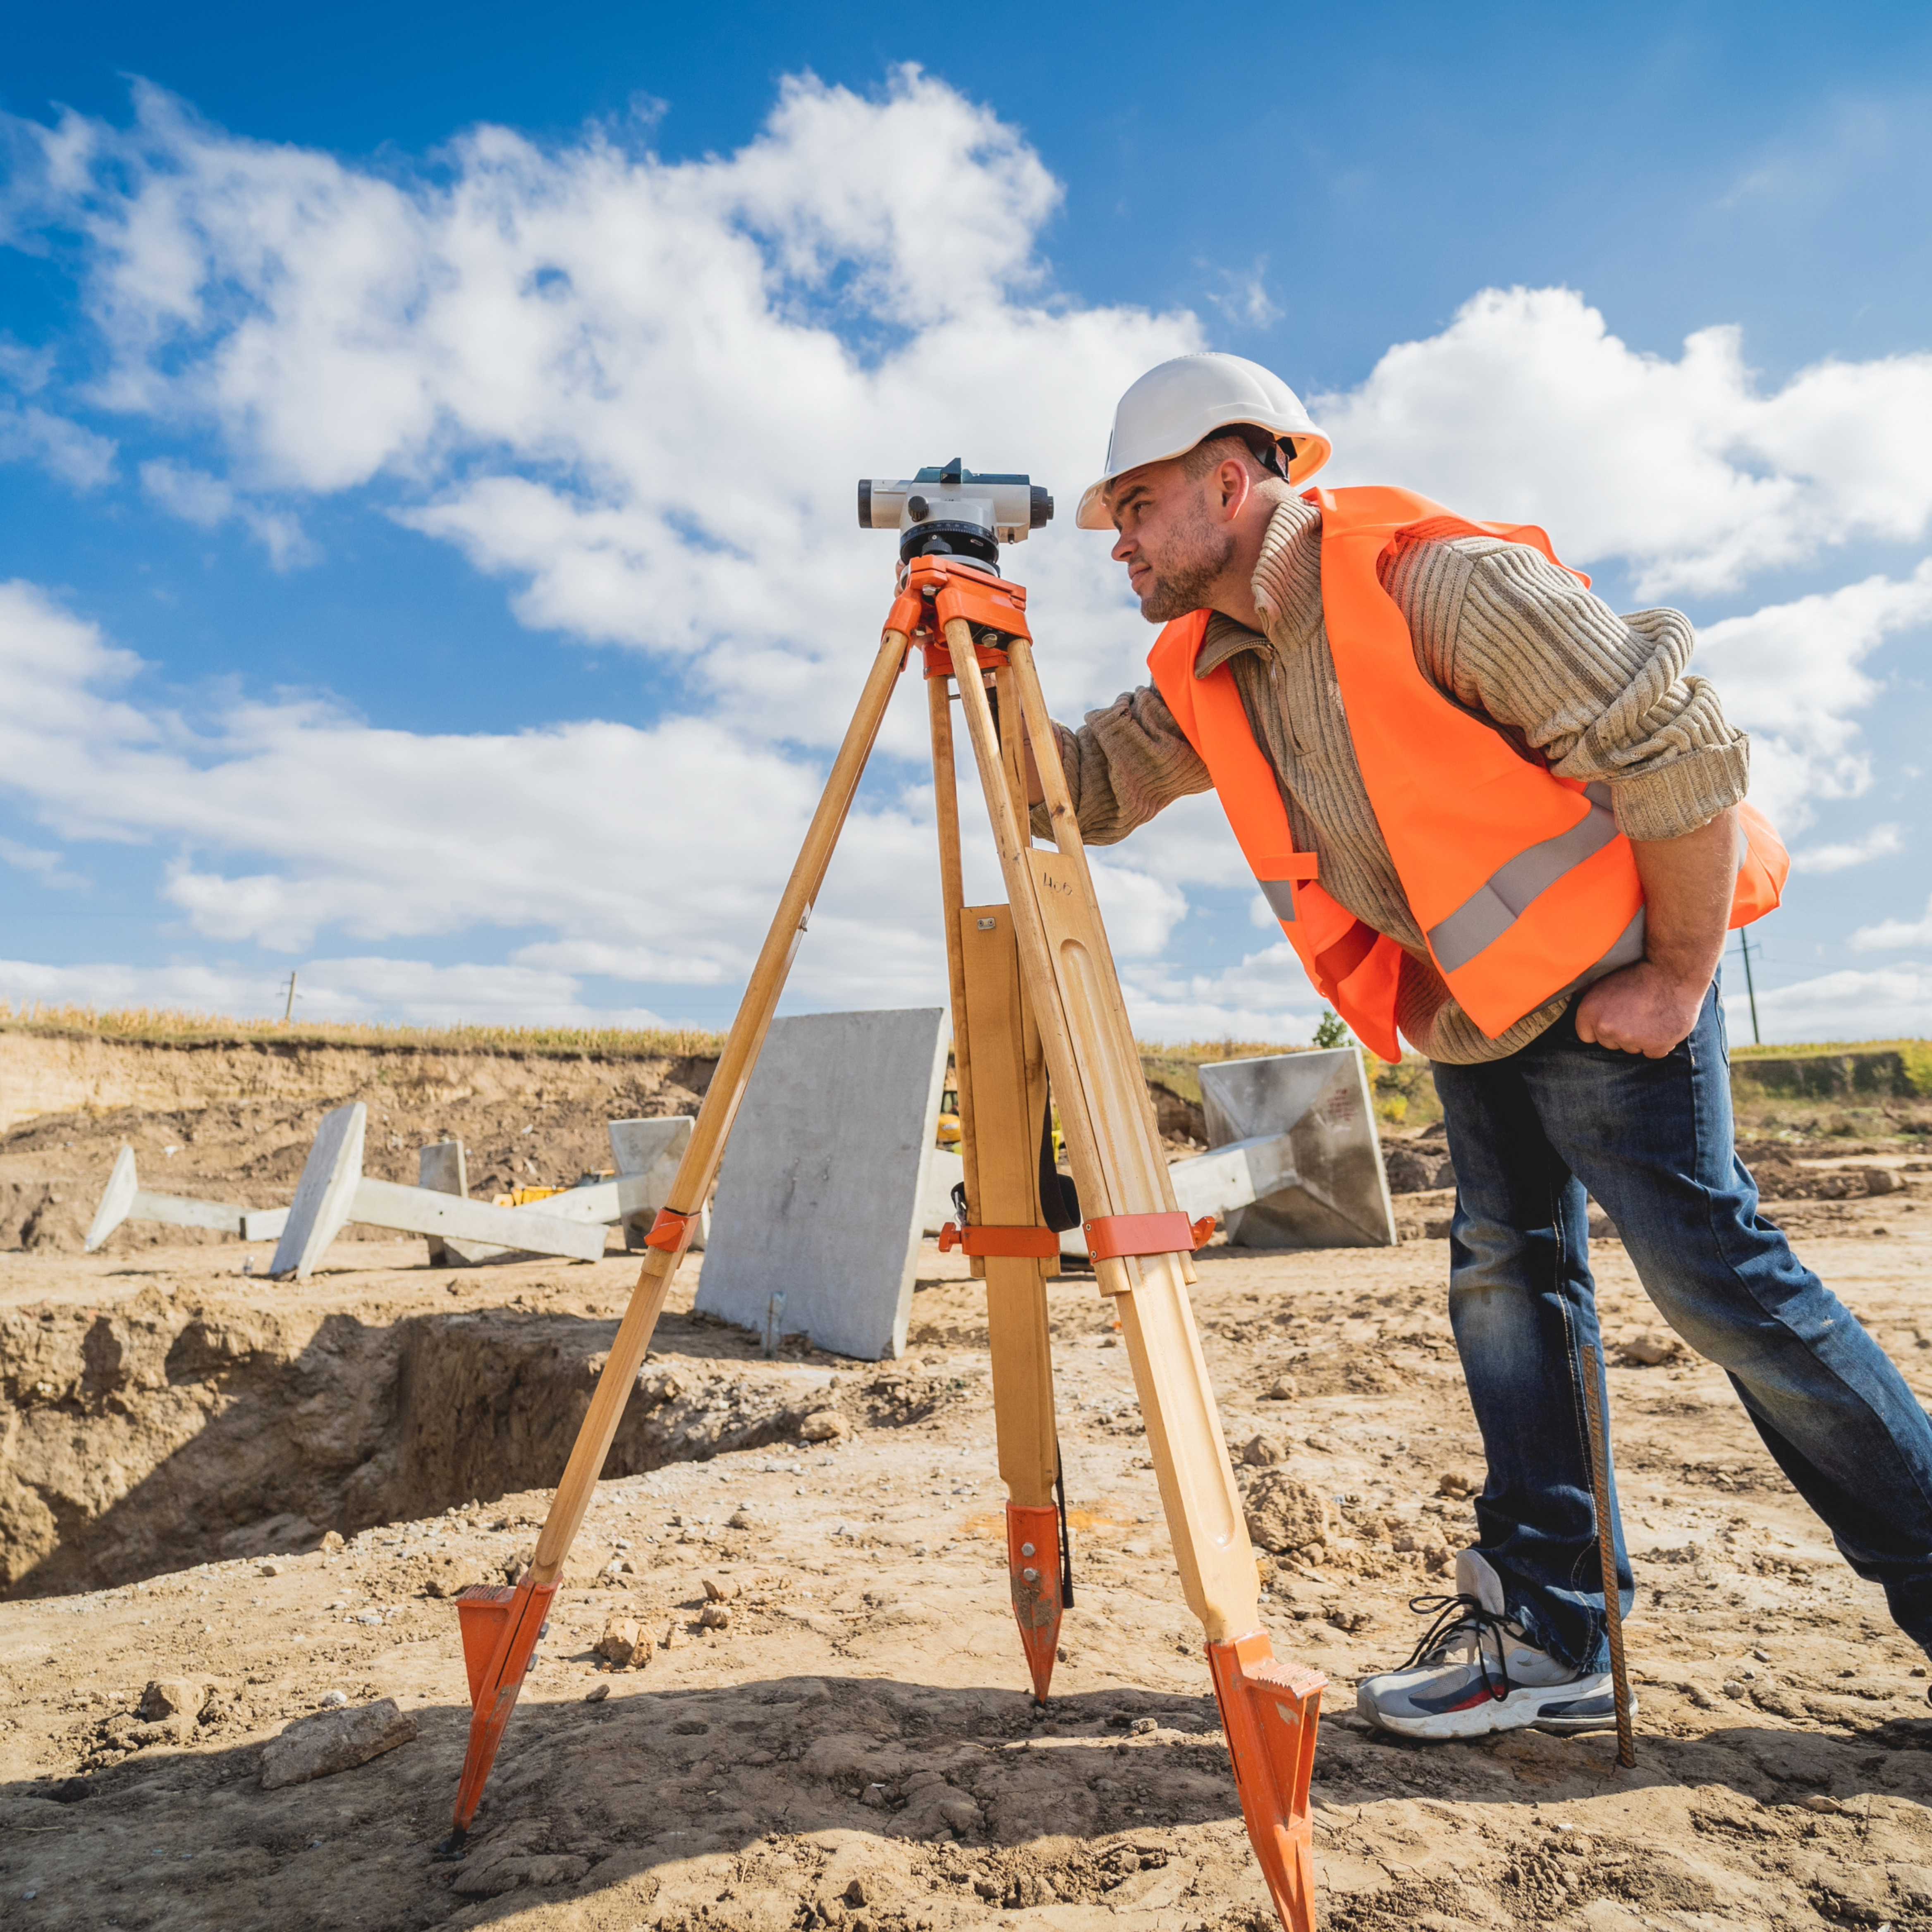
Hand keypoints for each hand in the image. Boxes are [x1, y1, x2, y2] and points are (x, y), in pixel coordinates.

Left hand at [1573, 961, 1707, 1057]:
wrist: (1673, 972)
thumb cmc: (1638, 973)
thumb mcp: (1602, 981)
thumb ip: (1586, 997)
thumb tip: (1560, 1001)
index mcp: (1589, 1012)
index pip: (1587, 1036)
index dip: (1601, 1028)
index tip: (1615, 1019)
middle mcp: (1605, 1028)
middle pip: (1610, 1044)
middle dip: (1622, 1034)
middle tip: (1637, 1014)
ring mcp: (1630, 1039)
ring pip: (1632, 1049)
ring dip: (1641, 1039)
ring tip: (1652, 1016)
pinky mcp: (1654, 1046)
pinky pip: (1653, 1054)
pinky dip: (1660, 1044)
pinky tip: (1663, 1025)